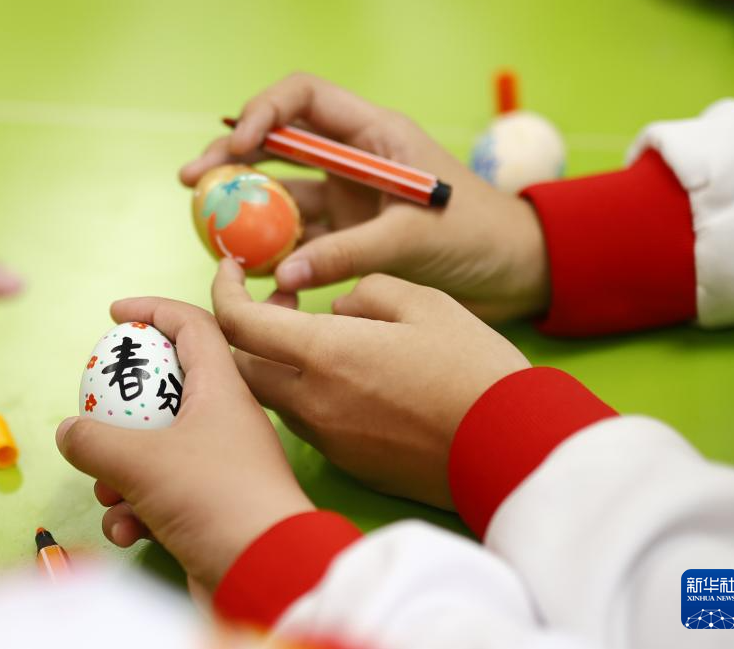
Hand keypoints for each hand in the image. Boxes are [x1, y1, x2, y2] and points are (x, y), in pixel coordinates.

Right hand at [56, 298, 313, 591]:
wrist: (265, 573)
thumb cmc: (213, 499)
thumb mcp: (140, 462)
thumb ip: (94, 441)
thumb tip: (70, 431)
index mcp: (221, 389)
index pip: (193, 325)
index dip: (154, 309)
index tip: (115, 313)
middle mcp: (224, 420)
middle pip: (166, 391)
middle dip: (121, 413)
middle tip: (95, 423)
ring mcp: (219, 465)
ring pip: (155, 449)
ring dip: (119, 472)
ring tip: (109, 493)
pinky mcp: (211, 508)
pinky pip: (161, 494)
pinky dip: (137, 509)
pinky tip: (128, 530)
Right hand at [181, 72, 549, 321]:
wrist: (511, 271)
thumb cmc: (478, 236)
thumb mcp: (413, 238)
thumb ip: (347, 254)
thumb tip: (282, 277)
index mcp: (373, 134)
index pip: (304, 98)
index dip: (264, 112)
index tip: (239, 146)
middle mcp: (352, 159)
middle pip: (277, 144)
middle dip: (232, 158)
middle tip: (191, 180)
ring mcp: (347, 199)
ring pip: (281, 195)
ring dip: (245, 211)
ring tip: (209, 232)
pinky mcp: (347, 235)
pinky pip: (298, 239)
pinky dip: (274, 254)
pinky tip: (254, 275)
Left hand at [211, 259, 530, 509]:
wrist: (510, 446)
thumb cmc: (472, 368)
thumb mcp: (423, 303)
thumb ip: (366, 292)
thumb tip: (338, 306)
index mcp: (323, 353)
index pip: (238, 323)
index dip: (223, 291)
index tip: (230, 270)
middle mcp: (312, 402)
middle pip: (239, 368)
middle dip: (244, 330)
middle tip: (282, 302)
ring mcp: (327, 440)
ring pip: (272, 397)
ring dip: (277, 363)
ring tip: (324, 337)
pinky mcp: (348, 464)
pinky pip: (307, 423)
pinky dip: (308, 393)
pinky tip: (350, 378)